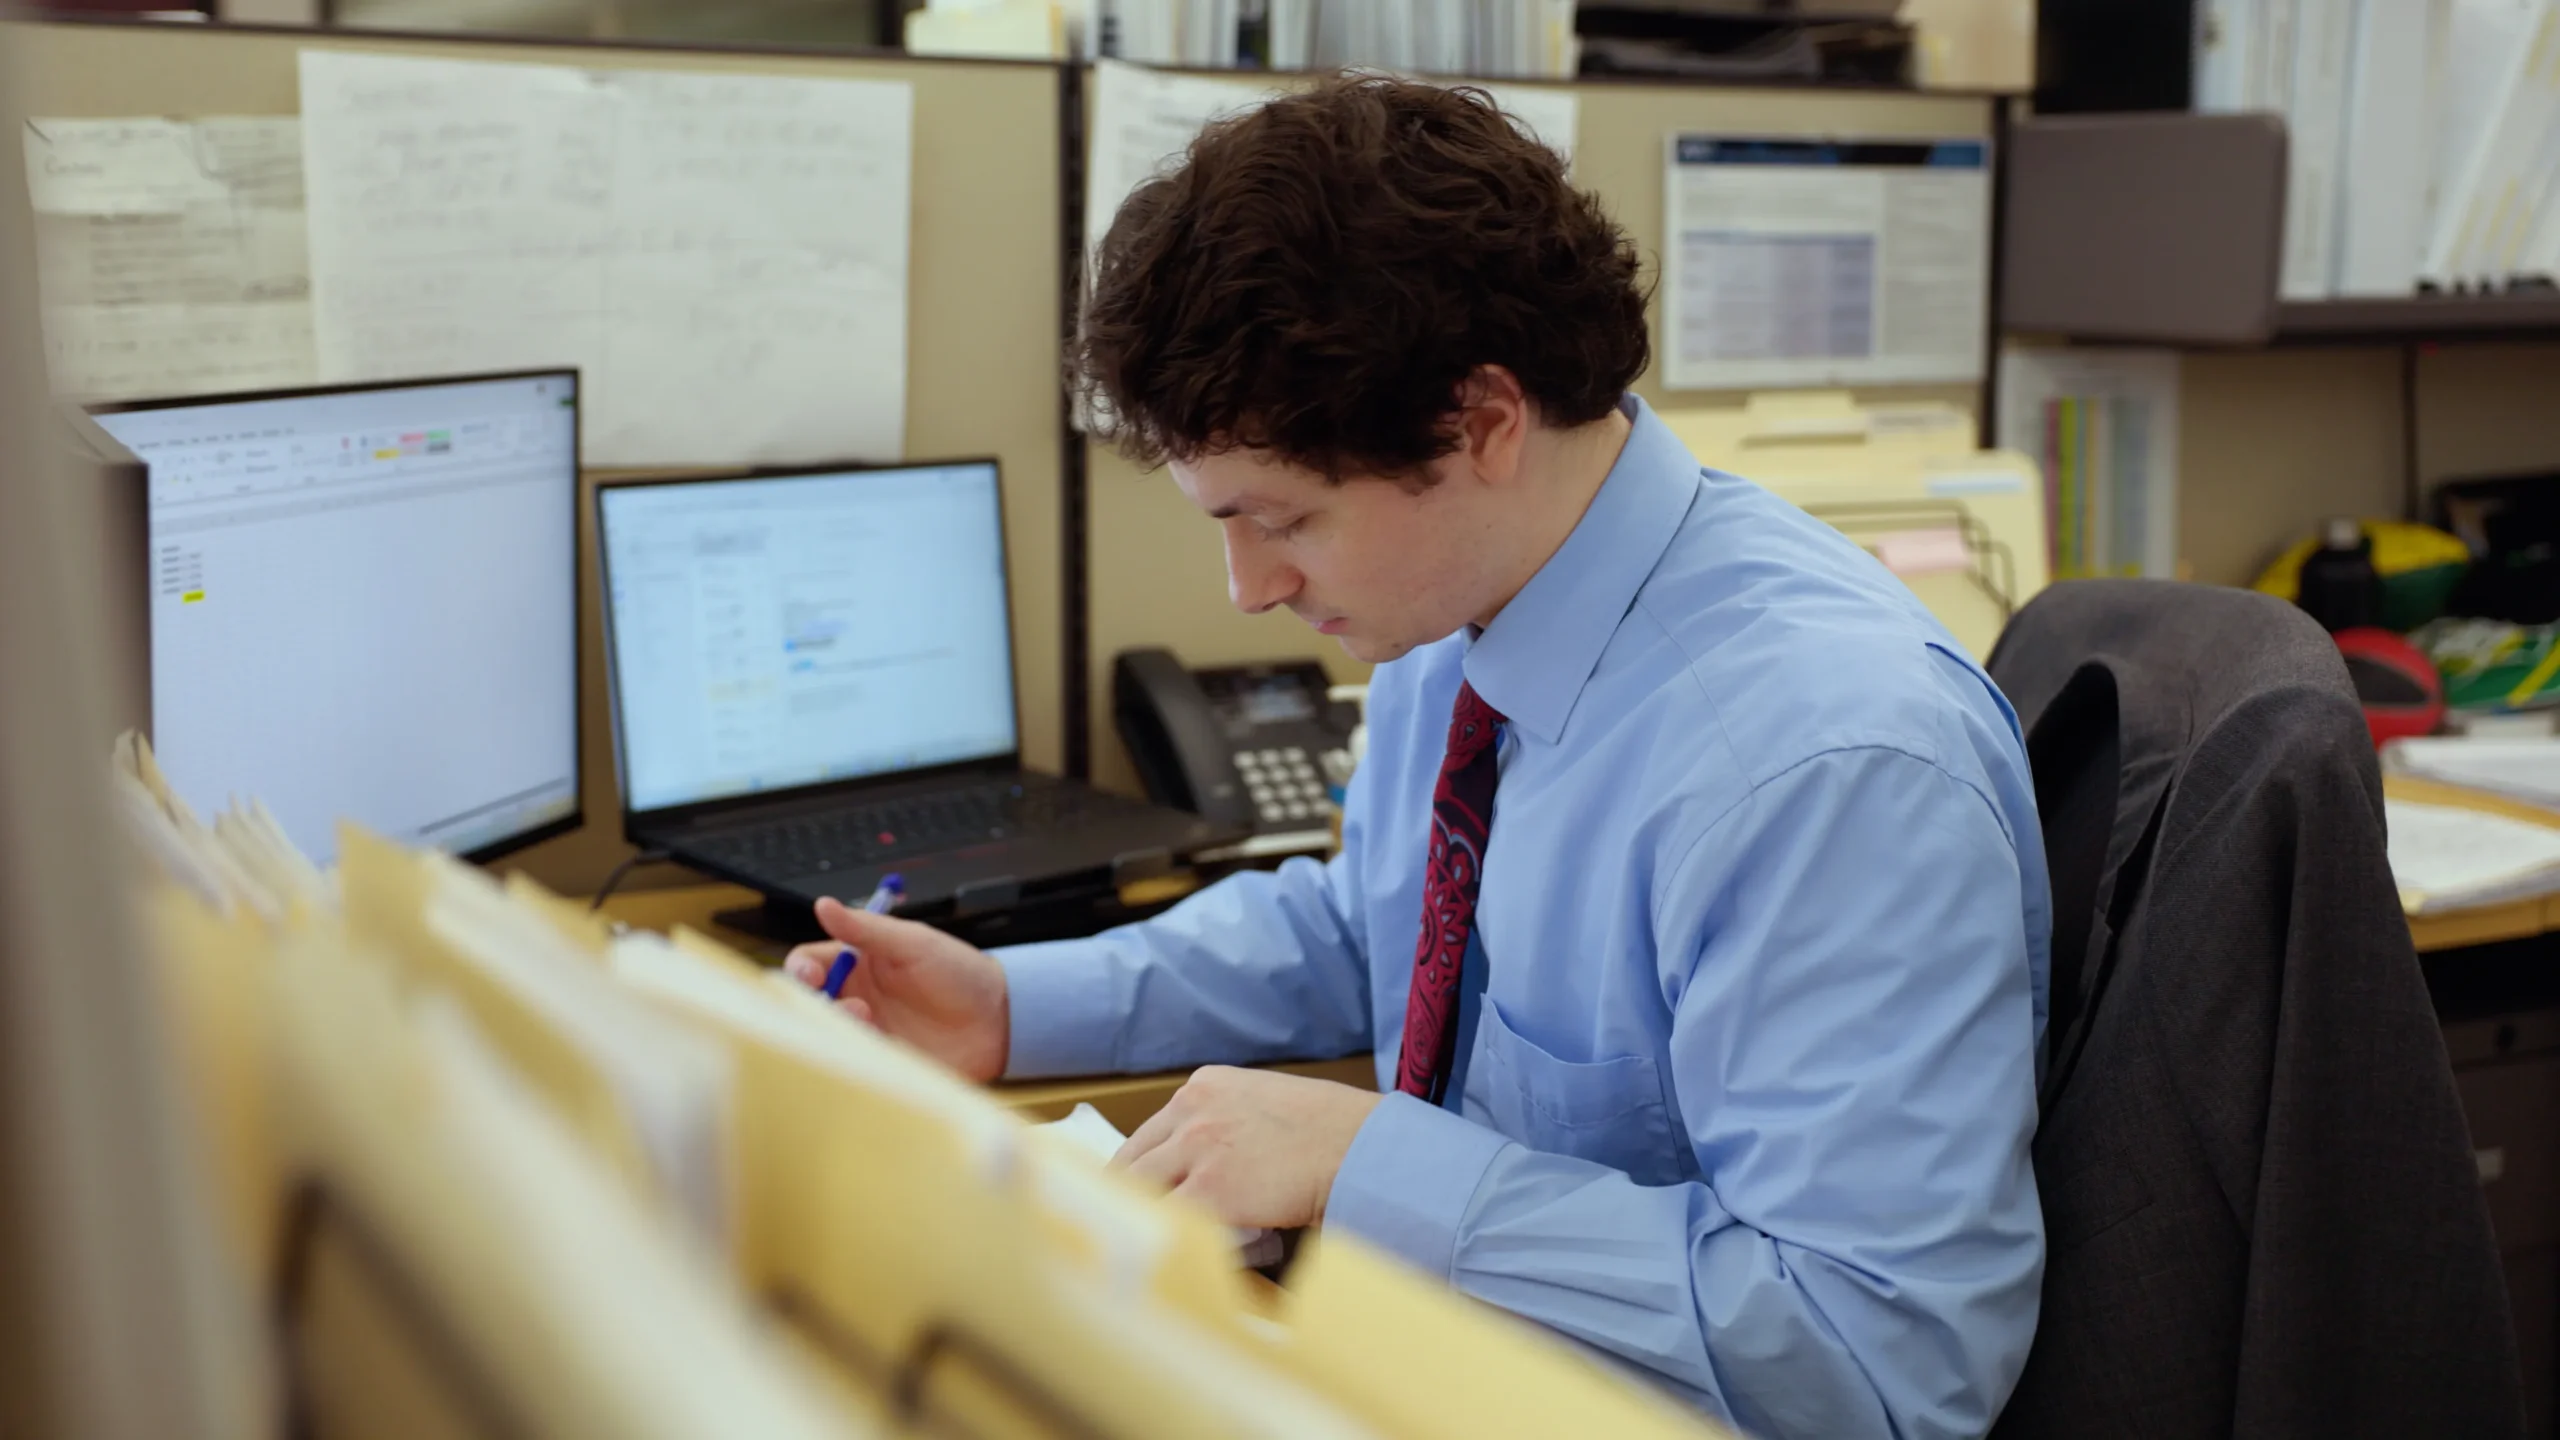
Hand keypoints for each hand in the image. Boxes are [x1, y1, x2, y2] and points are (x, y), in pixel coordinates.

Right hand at [782, 896, 1009, 1081]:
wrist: (1000, 1019)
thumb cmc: (960, 972)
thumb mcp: (913, 943)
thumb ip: (866, 929)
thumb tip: (823, 905)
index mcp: (858, 963)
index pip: (809, 963)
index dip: (800, 970)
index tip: (810, 976)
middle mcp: (855, 996)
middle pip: (809, 1001)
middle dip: (813, 1002)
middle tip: (840, 1001)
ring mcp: (867, 1030)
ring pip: (827, 1032)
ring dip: (837, 1025)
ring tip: (867, 1017)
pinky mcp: (881, 1060)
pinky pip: (852, 1060)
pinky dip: (854, 1053)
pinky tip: (877, 1044)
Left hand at [1112, 1066, 1382, 1231]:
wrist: (1360, 1148)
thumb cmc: (1331, 1130)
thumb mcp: (1266, 1102)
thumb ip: (1228, 1122)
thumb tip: (1209, 1161)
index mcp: (1204, 1087)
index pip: (1149, 1134)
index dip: (1140, 1170)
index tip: (1134, 1195)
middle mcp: (1191, 1111)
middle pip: (1132, 1162)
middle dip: (1128, 1199)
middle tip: (1126, 1230)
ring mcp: (1196, 1150)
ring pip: (1140, 1194)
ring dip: (1142, 1222)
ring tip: (1140, 1250)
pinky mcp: (1208, 1192)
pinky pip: (1168, 1222)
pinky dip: (1166, 1241)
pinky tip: (1165, 1258)